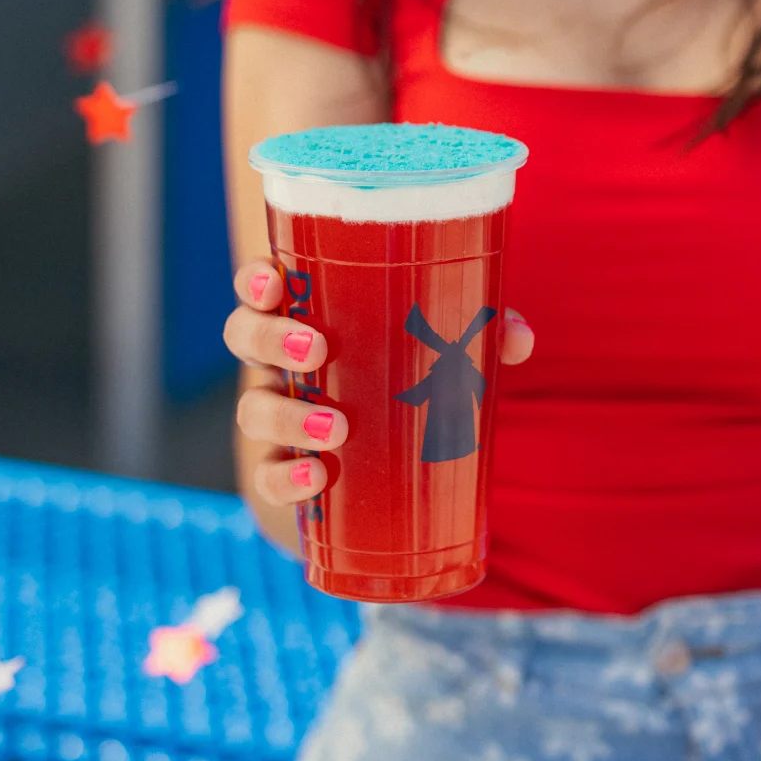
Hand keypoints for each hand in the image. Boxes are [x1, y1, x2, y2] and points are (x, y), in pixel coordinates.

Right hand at [225, 258, 534, 507]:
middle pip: (244, 336)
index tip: (274, 284)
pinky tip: (315, 480)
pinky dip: (286, 478)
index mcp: (308, 314)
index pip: (261, 286)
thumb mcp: (445, 348)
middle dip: (271, 339)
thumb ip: (481, 334)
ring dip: (286, 416)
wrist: (395, 466)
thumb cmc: (411, 376)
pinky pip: (269, 475)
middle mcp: (281, 361)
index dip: (255, 281)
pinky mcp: (289, 468)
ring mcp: (280, 415)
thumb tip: (516, 337)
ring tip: (335, 428)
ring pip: (253, 407)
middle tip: (316, 349)